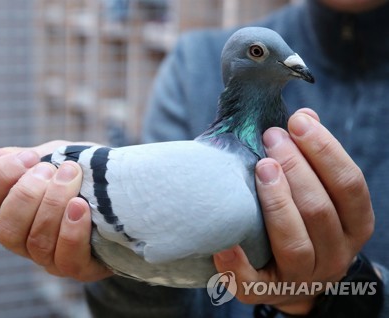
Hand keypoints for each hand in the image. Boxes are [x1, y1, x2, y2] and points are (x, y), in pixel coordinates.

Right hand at [0, 141, 112, 280]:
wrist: (125, 188)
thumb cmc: (82, 174)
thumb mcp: (51, 157)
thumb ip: (14, 158)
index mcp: (11, 208)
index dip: (0, 177)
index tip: (30, 157)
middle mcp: (25, 237)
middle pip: (7, 229)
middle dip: (28, 194)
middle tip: (52, 170)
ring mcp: (50, 256)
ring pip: (37, 242)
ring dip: (53, 205)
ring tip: (72, 178)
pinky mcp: (79, 267)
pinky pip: (66, 257)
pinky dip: (71, 230)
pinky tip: (81, 208)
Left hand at [214, 109, 373, 313]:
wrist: (294, 280)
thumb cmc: (304, 224)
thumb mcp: (319, 194)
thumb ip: (313, 159)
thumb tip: (305, 115)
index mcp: (354, 225)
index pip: (349, 185)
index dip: (325, 151)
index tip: (298, 122)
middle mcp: (336, 253)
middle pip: (320, 210)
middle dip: (296, 168)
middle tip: (271, 137)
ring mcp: (304, 277)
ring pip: (294, 243)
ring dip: (277, 202)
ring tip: (261, 168)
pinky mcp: (268, 292)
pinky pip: (252, 282)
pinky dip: (237, 264)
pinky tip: (224, 242)